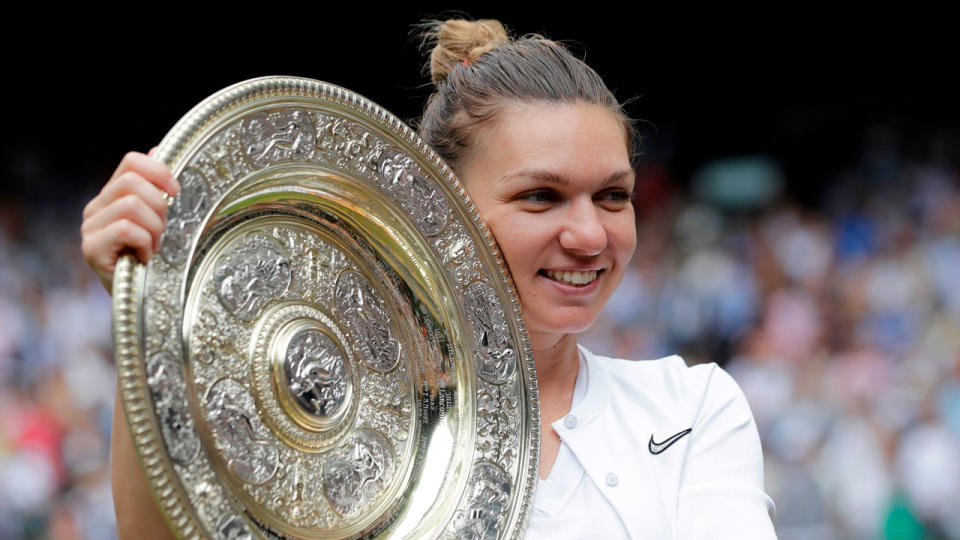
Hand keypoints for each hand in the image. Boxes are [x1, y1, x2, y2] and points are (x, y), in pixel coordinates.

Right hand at [81, 150, 179, 291]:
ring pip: (131, 205)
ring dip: (154, 229)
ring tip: (153, 248)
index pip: (131, 161)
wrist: (138, 300)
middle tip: (162, 232)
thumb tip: (159, 149)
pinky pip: (125, 229)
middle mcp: (96, 208)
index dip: (159, 170)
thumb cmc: (150, 259)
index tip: (176, 191)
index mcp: (112, 195)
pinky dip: (144, 243)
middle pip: (133, 182)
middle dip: (159, 207)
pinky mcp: (91, 249)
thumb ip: (155, 189)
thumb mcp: (157, 220)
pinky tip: (145, 258)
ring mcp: (90, 228)